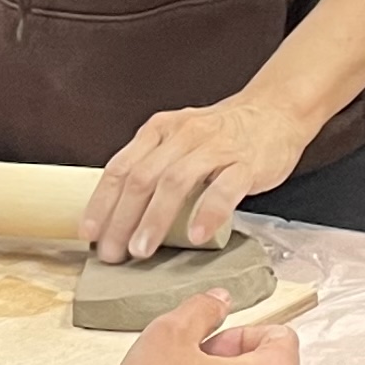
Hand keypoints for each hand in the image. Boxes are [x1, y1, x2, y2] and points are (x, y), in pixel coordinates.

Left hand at [83, 94, 311, 258]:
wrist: (275, 112)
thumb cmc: (222, 135)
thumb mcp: (179, 141)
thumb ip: (155, 166)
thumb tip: (122, 215)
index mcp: (159, 131)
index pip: (120, 167)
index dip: (101, 202)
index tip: (89, 232)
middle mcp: (182, 135)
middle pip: (142, 177)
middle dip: (121, 219)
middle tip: (112, 252)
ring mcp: (215, 147)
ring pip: (175, 182)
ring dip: (154, 219)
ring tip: (142, 250)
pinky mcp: (246, 162)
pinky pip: (224, 187)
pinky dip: (207, 212)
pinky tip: (196, 235)